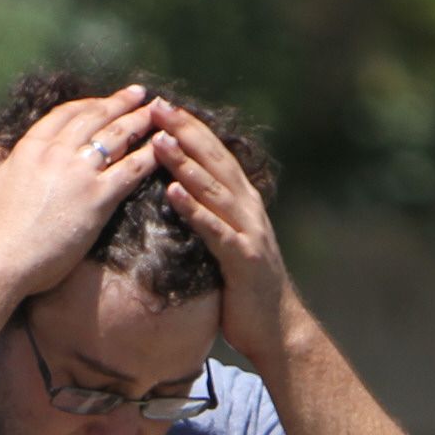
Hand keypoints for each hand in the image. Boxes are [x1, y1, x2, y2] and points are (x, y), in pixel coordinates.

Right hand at [0, 87, 165, 301]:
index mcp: (29, 148)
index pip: (64, 115)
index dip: (87, 105)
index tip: (102, 101)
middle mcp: (56, 153)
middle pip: (95, 118)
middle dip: (119, 103)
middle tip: (138, 94)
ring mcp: (79, 173)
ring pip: (116, 137)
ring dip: (139, 121)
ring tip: (158, 113)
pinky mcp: (97, 198)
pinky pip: (130, 169)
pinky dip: (149, 155)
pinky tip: (164, 147)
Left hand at [150, 100, 297, 366]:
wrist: (276, 328)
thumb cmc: (243, 290)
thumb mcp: (224, 246)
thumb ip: (208, 219)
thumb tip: (177, 198)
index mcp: (241, 202)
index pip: (213, 156)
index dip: (189, 128)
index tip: (161, 105)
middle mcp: (247, 209)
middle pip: (214, 161)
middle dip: (185, 131)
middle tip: (157, 105)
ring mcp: (248, 232)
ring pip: (213, 189)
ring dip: (186, 163)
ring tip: (159, 140)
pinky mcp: (243, 259)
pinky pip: (215, 230)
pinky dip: (194, 209)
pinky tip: (173, 192)